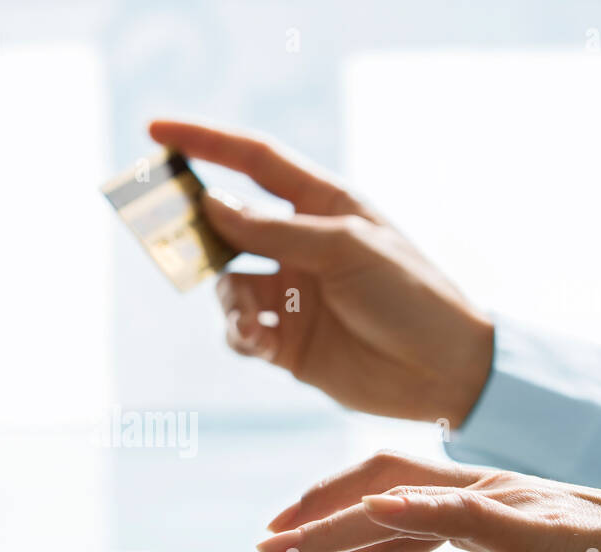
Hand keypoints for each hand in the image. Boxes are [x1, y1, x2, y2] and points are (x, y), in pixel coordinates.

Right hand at [149, 119, 494, 426]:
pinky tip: (258, 340)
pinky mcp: (287, 341)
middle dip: (195, 230)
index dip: (206, 142)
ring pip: (227, 285)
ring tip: (249, 318)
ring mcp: (292, 294)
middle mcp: (301, 245)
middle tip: (163, 235)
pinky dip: (239, 332)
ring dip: (228, 299)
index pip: (254, 161)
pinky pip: (240, 330)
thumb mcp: (346, 248)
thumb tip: (212, 205)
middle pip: (228, 224)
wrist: (444, 372)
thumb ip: (275, 230)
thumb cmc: (410, 296)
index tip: (156, 130)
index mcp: (323, 205)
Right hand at [242, 451, 600, 551]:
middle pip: (369, 513)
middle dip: (308, 547)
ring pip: (388, 530)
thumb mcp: (556, 542)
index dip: (321, 526)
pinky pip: (417, 542)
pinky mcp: (497, 537)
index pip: (380, 502)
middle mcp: (474, 496)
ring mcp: (484, 515)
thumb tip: (382, 508)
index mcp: (481, 491)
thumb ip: (466, 520)